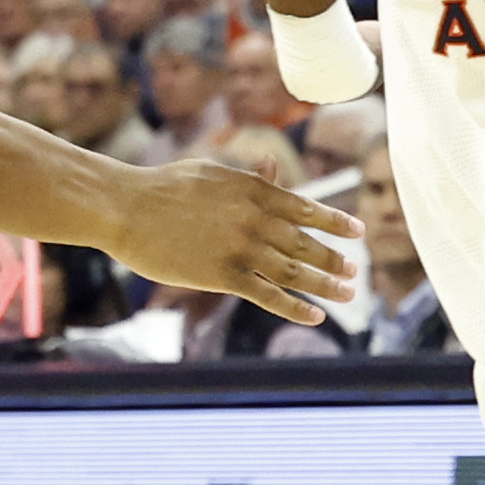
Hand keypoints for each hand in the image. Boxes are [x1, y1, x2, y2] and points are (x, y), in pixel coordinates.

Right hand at [101, 159, 360, 324]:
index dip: (335, 222)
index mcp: (254, 191)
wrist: (127, 208)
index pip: (306, 209)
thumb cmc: (165, 188)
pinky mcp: (223, 277)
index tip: (357, 232)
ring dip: (325, 285)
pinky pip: (269, 296)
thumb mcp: (212, 173)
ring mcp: (241, 249)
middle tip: (353, 271)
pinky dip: (296, 308)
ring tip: (346, 293)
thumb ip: (247, 179)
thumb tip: (272, 168)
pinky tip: (316, 315)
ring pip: (295, 273)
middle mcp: (255, 220)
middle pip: (306, 245)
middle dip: (334, 259)